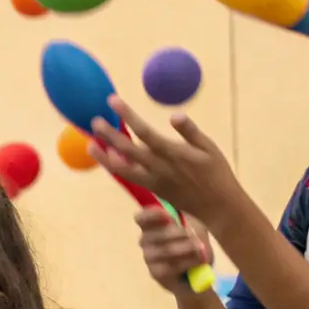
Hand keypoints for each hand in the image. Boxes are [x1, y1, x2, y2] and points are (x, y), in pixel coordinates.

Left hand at [89, 95, 244, 227]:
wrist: (218, 207)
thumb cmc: (217, 173)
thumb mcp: (210, 148)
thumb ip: (190, 131)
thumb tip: (174, 114)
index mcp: (174, 153)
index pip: (145, 132)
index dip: (128, 116)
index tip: (113, 101)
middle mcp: (160, 167)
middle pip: (128, 150)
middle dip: (109, 135)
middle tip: (94, 121)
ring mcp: (154, 181)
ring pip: (123, 169)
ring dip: (105, 157)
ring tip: (90, 144)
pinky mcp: (153, 190)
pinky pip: (130, 178)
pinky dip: (116, 168)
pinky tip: (107, 158)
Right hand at [136, 207, 214, 296]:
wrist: (198, 270)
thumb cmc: (192, 243)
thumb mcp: (195, 229)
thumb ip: (189, 225)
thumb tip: (183, 227)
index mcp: (151, 225)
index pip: (141, 218)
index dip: (152, 215)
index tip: (168, 215)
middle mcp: (145, 241)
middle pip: (156, 234)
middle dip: (178, 234)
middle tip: (194, 236)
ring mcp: (148, 258)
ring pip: (165, 250)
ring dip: (185, 248)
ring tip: (200, 249)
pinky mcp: (156, 274)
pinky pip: (171, 267)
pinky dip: (187, 262)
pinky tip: (197, 261)